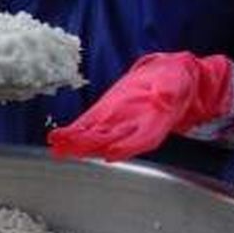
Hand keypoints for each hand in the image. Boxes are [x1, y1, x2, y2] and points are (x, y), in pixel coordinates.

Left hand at [48, 52, 233, 161]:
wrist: (166, 78)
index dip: (127, 147)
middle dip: (91, 146)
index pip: (141, 140)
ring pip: (95, 137)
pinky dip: (71, 132)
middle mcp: (132, 129)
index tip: (112, 154)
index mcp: (155, 124)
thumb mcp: (177, 83)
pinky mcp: (103, 115)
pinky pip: (86, 126)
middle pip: (111, 141)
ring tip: (57, 147)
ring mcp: (116, 124)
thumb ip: (170, 91)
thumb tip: (164, 96)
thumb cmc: (174, 82)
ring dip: (76, 144)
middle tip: (72, 149)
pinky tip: (56, 137)